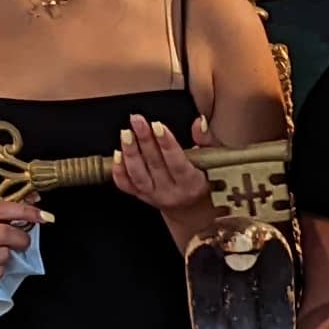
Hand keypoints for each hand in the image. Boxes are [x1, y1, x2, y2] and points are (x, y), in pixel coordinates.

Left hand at [115, 114, 219, 230]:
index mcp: (192, 184)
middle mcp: (171, 192)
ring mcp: (154, 196)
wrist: (193, 208)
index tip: (157, 126)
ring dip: (130, 152)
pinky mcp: (141, 196)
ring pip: (138, 175)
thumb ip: (205, 139)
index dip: (166, 144)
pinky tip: (117, 154)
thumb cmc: (205, 180)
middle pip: (155, 165)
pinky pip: (126, 185)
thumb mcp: (212, 160)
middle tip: (137, 121)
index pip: (177, 163)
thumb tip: (198, 122)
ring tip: (126, 133)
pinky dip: (119, 171)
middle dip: (145, 140)